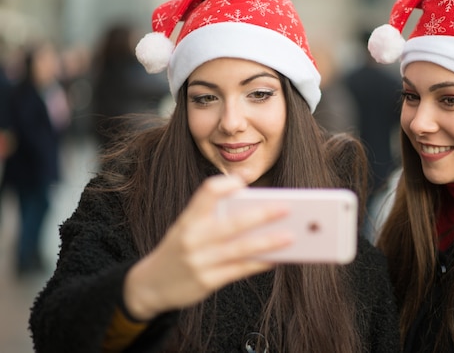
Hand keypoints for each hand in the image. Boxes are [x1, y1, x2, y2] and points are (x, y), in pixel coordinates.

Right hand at [123, 175, 291, 320]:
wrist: (151, 285)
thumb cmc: (180, 249)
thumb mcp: (186, 228)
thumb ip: (213, 217)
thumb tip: (256, 208)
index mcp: (188, 219)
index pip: (206, 194)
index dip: (224, 185)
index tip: (242, 180)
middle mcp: (192, 238)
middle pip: (232, 223)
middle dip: (262, 215)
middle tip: (286, 207)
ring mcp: (199, 261)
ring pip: (240, 249)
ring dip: (268, 242)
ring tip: (291, 236)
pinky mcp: (207, 281)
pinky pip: (239, 270)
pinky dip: (260, 263)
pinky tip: (277, 258)